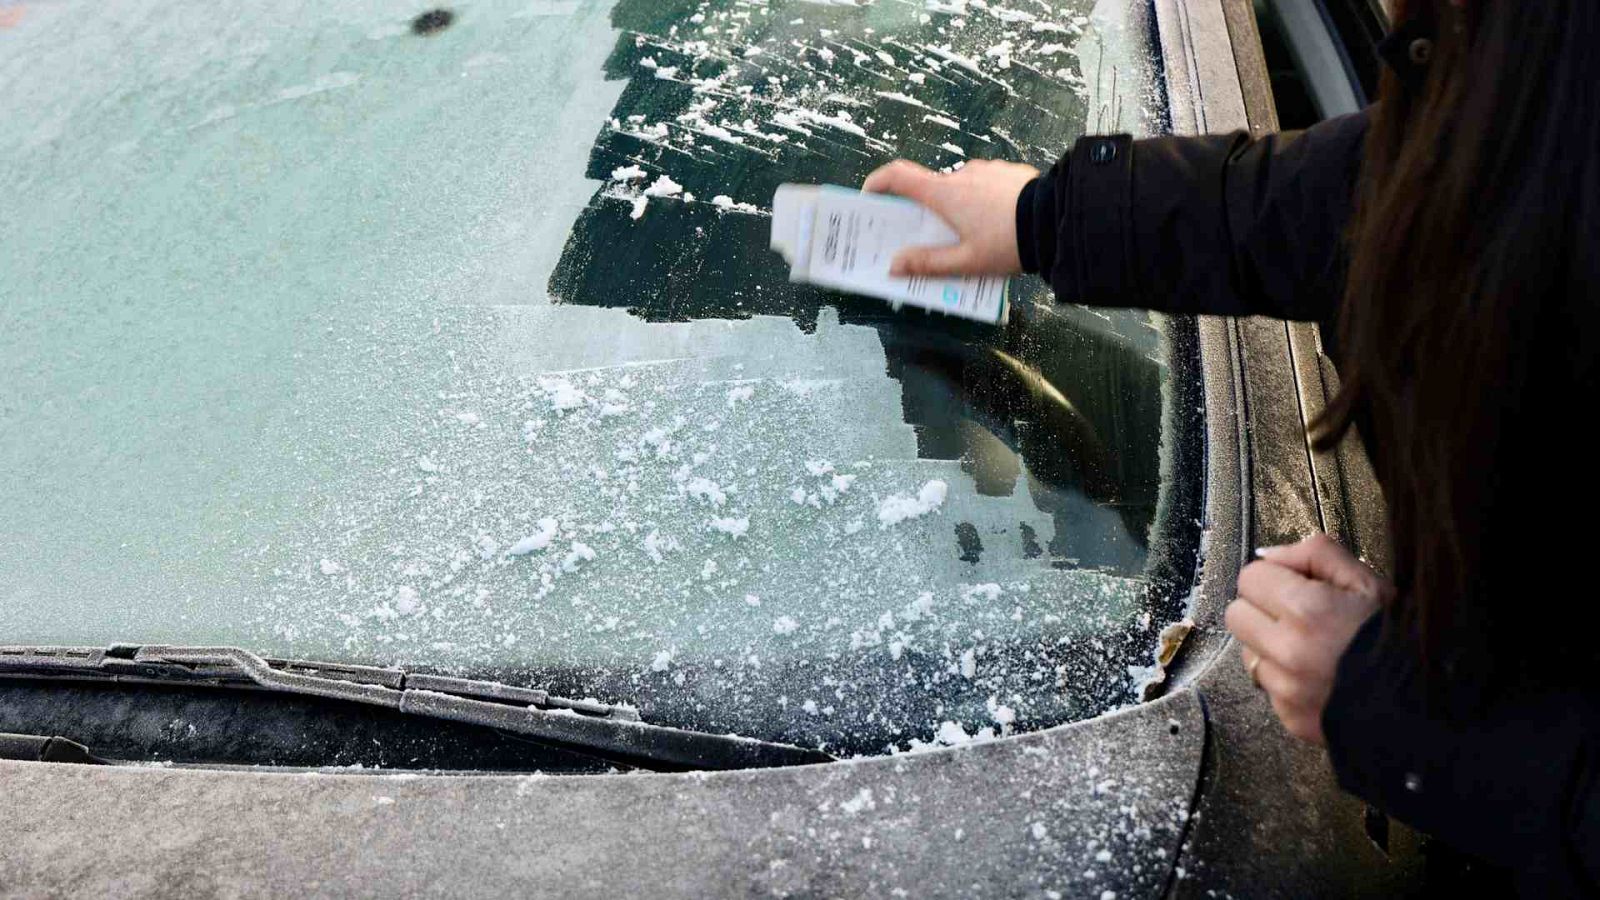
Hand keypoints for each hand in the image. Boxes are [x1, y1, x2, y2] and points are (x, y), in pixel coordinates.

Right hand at [860, 158, 1039, 277]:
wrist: (1057, 220)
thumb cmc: (1009, 243)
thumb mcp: (966, 263)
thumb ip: (928, 264)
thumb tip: (894, 265)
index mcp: (945, 194)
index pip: (898, 176)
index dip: (878, 183)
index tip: (870, 195)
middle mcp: (962, 174)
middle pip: (933, 191)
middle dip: (930, 213)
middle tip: (936, 239)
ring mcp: (987, 170)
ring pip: (962, 190)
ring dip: (961, 210)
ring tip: (977, 238)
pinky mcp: (1009, 171)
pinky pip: (986, 186)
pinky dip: (984, 203)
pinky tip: (999, 225)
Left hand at [1225, 534, 1392, 745]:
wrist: (1425, 703)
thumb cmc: (1399, 640)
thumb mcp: (1367, 581)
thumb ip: (1315, 554)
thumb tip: (1269, 555)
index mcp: (1306, 610)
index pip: (1250, 578)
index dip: (1273, 577)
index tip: (1293, 585)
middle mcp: (1288, 651)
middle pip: (1237, 614)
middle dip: (1261, 609)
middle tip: (1295, 614)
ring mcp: (1286, 689)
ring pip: (1248, 653)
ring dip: (1270, 646)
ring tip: (1311, 648)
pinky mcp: (1289, 717)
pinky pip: (1268, 688)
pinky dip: (1285, 679)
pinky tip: (1317, 675)